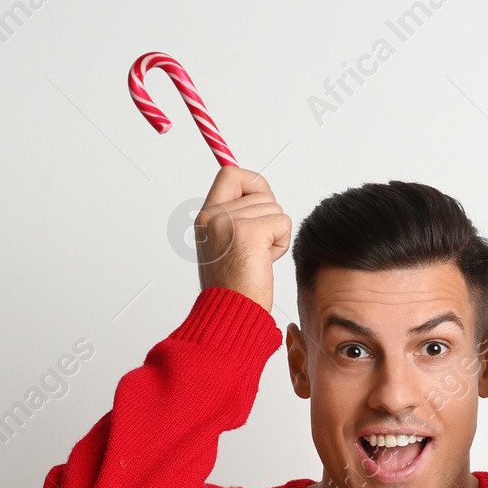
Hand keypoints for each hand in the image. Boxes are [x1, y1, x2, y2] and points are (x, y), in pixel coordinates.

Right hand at [194, 166, 290, 313]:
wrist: (229, 314)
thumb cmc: (232, 288)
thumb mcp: (226, 246)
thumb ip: (237, 220)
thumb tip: (261, 196)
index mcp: (205, 217)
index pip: (230, 174)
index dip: (253, 182)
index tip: (261, 201)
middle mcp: (213, 215)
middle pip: (260, 191)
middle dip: (269, 217)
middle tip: (257, 247)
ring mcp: (229, 222)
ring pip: (274, 207)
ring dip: (275, 233)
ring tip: (258, 257)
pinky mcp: (249, 232)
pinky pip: (282, 222)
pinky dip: (281, 243)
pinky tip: (265, 261)